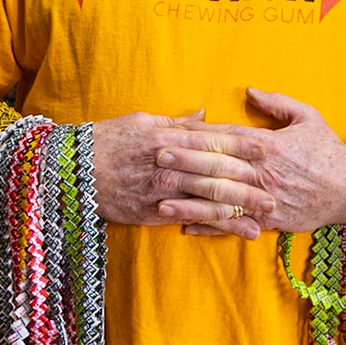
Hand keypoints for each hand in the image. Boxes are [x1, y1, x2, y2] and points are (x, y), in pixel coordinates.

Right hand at [89, 110, 274, 239]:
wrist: (68, 172)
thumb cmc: (106, 141)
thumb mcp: (140, 122)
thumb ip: (176, 122)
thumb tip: (204, 114)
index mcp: (166, 138)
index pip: (211, 139)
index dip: (241, 143)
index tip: (266, 147)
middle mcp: (167, 164)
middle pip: (216, 171)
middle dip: (249, 180)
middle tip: (276, 187)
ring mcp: (161, 191)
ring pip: (208, 198)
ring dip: (240, 207)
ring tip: (266, 212)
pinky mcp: (154, 213)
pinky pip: (192, 219)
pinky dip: (217, 225)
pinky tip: (239, 230)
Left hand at [171, 89, 345, 236]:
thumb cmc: (329, 151)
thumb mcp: (308, 117)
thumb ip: (277, 103)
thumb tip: (248, 91)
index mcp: (268, 144)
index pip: (225, 138)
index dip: (196, 135)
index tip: (171, 131)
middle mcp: (262, 172)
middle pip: (216, 167)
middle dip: (184, 162)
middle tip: (155, 157)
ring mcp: (264, 199)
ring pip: (220, 200)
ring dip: (188, 200)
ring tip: (160, 199)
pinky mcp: (268, 221)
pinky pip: (234, 224)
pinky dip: (209, 227)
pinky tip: (185, 227)